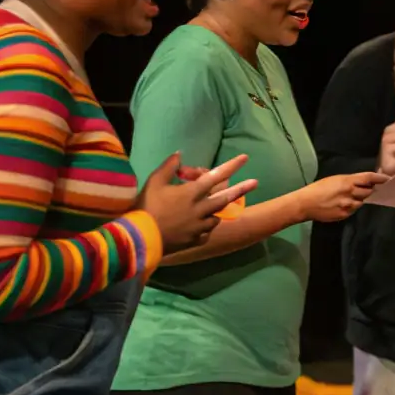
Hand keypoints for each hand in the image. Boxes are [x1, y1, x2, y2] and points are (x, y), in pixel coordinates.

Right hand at [138, 153, 257, 254]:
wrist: (139, 239)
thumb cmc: (145, 207)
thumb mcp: (154, 182)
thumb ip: (168, 167)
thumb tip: (179, 153)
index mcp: (192, 193)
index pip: (215, 176)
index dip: (231, 166)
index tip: (245, 158)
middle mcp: (200, 209)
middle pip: (225, 198)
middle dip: (241, 189)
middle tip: (255, 182)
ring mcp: (199, 226)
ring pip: (216, 217)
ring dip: (215, 211)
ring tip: (209, 208)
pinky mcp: (195, 241)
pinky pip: (206, 233)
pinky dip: (205, 227)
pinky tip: (199, 226)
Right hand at [301, 171, 388, 222]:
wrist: (306, 204)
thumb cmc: (318, 188)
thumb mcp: (335, 179)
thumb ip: (350, 181)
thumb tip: (362, 182)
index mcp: (347, 181)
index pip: (369, 178)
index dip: (380, 178)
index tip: (388, 179)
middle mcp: (350, 193)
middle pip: (369, 191)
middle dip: (371, 190)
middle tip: (372, 189)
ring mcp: (348, 205)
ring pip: (362, 202)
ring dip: (361, 199)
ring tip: (353, 197)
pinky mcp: (345, 215)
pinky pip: (354, 210)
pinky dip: (353, 207)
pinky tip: (344, 204)